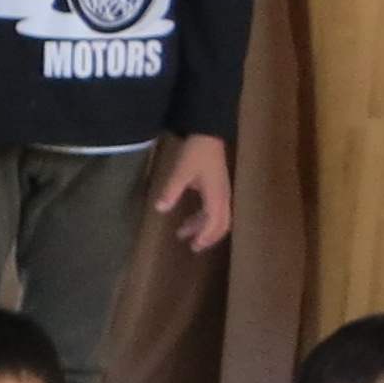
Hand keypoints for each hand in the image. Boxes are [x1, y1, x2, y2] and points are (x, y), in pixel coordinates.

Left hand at [156, 134, 234, 251]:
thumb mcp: (181, 172)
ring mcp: (222, 192)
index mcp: (216, 196)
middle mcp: (223, 197)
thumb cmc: (196, 154)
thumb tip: (160, 209)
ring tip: (183, 233)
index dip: (205, 236)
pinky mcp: (217, 187)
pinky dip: (202, 217)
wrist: (208, 135)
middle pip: (221, 224)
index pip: (214, 223)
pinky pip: (213, 208)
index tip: (193, 246)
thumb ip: (171, 191)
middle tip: (193, 247)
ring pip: (217, 217)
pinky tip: (188, 218)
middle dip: (208, 237)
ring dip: (202, 227)